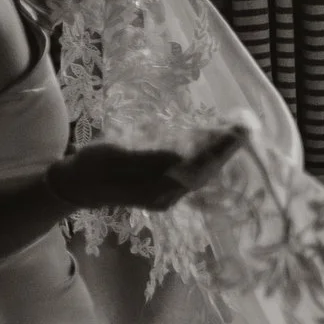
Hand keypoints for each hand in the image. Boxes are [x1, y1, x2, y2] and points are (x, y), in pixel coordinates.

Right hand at [47, 136, 234, 212]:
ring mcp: (167, 197)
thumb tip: (177, 154)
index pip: (197, 168)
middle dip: (226, 150)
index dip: (219, 149)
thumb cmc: (90, 166)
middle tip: (245, 126)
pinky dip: (205, 159)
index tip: (239, 130)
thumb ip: (146, 158)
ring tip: (236, 133)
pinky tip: (214, 145)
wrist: (77, 186)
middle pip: (205, 173)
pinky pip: (192, 175)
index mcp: (154, 189)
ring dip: (218, 155)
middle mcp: (167, 197)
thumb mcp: (113, 155)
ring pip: (201, 175)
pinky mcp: (165, 192)